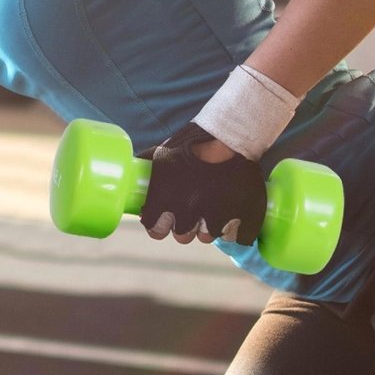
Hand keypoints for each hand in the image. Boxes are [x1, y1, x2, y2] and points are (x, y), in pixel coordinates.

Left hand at [139, 122, 266, 244]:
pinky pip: (235, 236)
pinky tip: (233, 207)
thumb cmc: (192, 145)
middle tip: (194, 206)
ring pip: (208, 236)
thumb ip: (146, 166)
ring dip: (209, 224)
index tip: (167, 217)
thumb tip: (131, 170)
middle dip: (186, 224)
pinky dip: (235, 226)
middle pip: (183, 236)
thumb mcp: (163, 155)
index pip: (156, 230)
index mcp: (166, 201)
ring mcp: (217, 220)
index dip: (160, 224)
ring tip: (214, 201)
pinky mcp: (243, 221)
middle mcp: (189, 214)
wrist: (228, 138)